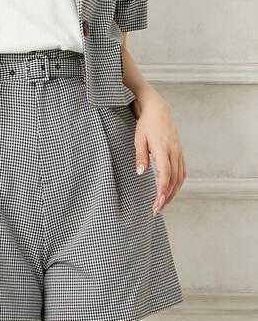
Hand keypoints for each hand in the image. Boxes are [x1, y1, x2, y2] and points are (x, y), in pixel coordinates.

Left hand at [133, 94, 186, 213]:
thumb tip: (140, 173)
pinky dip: (178, 183)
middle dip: (167, 197)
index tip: (157, 203)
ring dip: (174, 192)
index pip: (165, 175)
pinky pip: (182, 171)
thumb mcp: (138, 139)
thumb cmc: (146, 124)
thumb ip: (140, 156)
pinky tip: (172, 190)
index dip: (162, 191)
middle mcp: (174, 152)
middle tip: (158, 209)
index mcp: (162, 149)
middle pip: (174, 180)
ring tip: (164, 204)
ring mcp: (179, 152)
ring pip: (180, 177)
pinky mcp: (180, 152)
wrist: (159, 110)